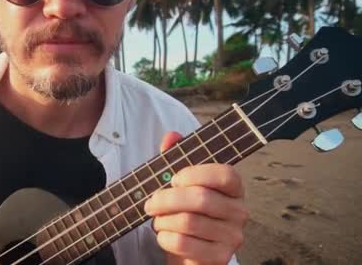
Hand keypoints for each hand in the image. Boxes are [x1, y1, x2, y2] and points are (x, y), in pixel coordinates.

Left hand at [144, 131, 247, 264]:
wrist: (189, 252)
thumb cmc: (185, 212)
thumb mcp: (179, 184)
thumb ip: (175, 158)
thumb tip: (172, 136)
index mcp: (234, 188)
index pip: (224, 174)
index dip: (195, 174)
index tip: (173, 179)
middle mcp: (239, 211)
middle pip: (201, 199)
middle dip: (166, 199)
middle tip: (150, 203)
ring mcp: (233, 236)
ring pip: (189, 222)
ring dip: (163, 221)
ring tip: (158, 221)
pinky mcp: (220, 256)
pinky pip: (184, 243)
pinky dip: (165, 238)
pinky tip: (164, 236)